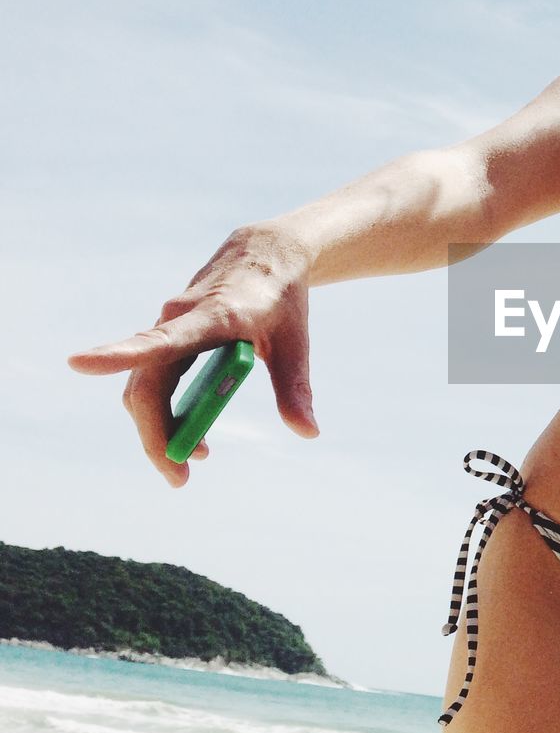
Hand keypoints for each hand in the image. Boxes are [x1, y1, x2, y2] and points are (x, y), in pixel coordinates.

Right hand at [67, 224, 319, 487]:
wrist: (266, 253)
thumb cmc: (283, 297)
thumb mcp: (296, 342)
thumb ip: (295, 388)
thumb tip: (308, 432)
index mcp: (214, 316)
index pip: (161, 340)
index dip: (119, 353)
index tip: (78, 363)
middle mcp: (180, 318)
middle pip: (148, 386)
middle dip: (156, 436)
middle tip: (180, 479)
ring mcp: (169, 326)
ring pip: (145, 387)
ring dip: (159, 429)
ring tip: (192, 462)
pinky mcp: (169, 335)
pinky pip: (153, 379)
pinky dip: (165, 412)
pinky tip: (191, 435)